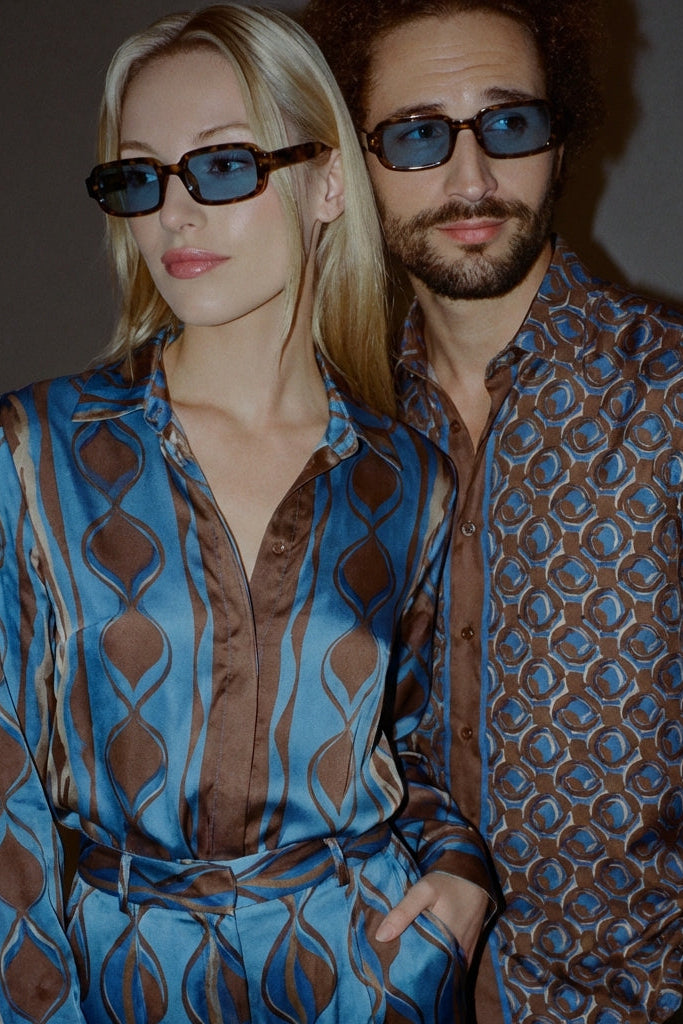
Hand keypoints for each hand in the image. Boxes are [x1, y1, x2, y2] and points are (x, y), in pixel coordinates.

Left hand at [374, 872, 488, 965]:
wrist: (472, 876)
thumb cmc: (446, 883)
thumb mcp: (422, 891)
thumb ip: (402, 913)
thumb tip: (380, 937)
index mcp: (444, 940)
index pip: (422, 966)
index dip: (406, 968)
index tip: (391, 967)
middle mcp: (458, 952)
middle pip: (433, 969)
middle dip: (417, 969)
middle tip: (397, 967)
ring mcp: (465, 953)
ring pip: (444, 968)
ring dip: (430, 967)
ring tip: (411, 963)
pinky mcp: (470, 949)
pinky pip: (455, 965)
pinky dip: (443, 964)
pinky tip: (430, 958)